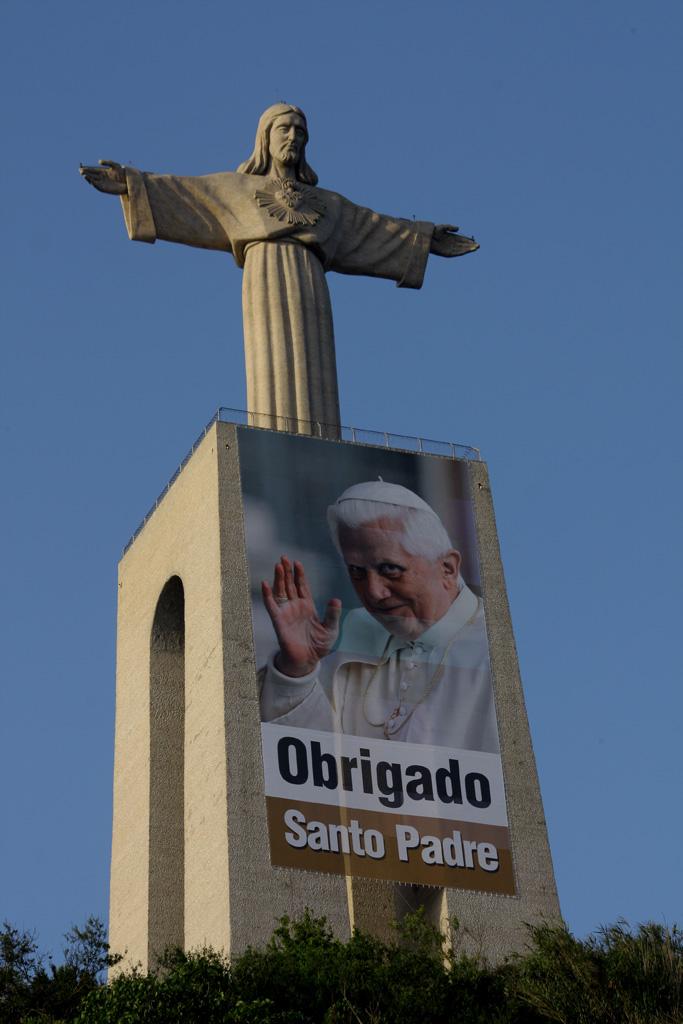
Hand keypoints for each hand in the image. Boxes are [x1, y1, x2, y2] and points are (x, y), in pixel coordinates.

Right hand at [79, 159, 126, 194]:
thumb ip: (108, 162)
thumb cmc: (123, 173)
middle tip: (80, 171)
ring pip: (93, 180)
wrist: (128, 183)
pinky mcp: (104, 188)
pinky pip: (97, 186)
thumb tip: (99, 161)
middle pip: (91, 175)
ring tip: (84, 175)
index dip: (87, 168)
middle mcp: (101, 178)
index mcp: (103, 172)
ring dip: (88, 178)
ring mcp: (102, 183)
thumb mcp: (116, 165)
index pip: (93, 170)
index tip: (81, 166)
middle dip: (85, 173)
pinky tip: (90, 180)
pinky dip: (93, 183)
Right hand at [261, 557, 340, 677]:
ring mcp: (286, 612)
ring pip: (281, 591)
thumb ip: (332, 614)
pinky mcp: (279, 621)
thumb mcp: (330, 628)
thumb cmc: (319, 645)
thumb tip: (335, 600)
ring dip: (278, 579)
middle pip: (290, 584)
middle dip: (287, 571)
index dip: (299, 574)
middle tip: (284, 557)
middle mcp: (295, 606)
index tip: (297, 563)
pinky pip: (271, 605)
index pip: (302, 586)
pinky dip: (267, 595)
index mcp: (308, 606)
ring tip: (278, 565)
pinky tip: (265, 584)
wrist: (308, 660)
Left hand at [430, 224, 478, 257]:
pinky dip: (462, 252)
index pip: (461, 240)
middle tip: (478, 245)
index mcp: (451, 238)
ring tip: (476, 248)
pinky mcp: (446, 253)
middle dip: (470, 246)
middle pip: (463, 245)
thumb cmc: (433, 231)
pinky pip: (456, 253)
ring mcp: (449, 249)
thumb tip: (458, 229)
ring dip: (468, 249)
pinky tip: (468, 250)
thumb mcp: (443, 227)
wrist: (426, 237)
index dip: (468, 241)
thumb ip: (450, 227)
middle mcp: (451, 244)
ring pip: (461, 250)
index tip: (475, 241)